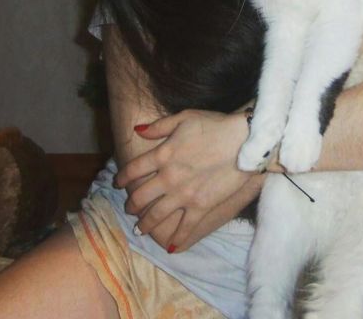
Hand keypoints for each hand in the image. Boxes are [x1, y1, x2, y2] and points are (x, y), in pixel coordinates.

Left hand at [114, 109, 252, 251]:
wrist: (244, 140)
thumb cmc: (215, 125)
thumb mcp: (184, 117)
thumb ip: (159, 126)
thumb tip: (137, 130)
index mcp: (162, 154)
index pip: (133, 170)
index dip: (122, 178)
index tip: (118, 183)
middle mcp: (168, 177)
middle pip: (140, 197)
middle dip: (131, 204)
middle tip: (130, 208)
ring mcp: (183, 194)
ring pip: (156, 215)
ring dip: (145, 224)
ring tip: (140, 229)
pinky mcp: (201, 206)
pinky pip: (185, 227)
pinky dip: (177, 238)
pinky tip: (171, 246)